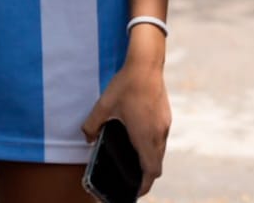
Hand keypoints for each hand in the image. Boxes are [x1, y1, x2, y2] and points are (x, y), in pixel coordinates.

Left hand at [82, 41, 169, 196]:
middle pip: (157, 164)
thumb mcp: (102, 106)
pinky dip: (153, 146)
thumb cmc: (126, 85)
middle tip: (133, 181)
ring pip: (160, 151)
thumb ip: (92, 126)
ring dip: (150, 160)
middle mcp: (158, 133)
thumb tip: (87, 138)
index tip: (135, 192)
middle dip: (146, 176)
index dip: (144, 185)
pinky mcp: (166, 116)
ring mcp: (165, 124)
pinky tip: (140, 139)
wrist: (147, 63)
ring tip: (135, 162)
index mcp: (144, 136)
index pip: (151, 171)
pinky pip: (161, 139)